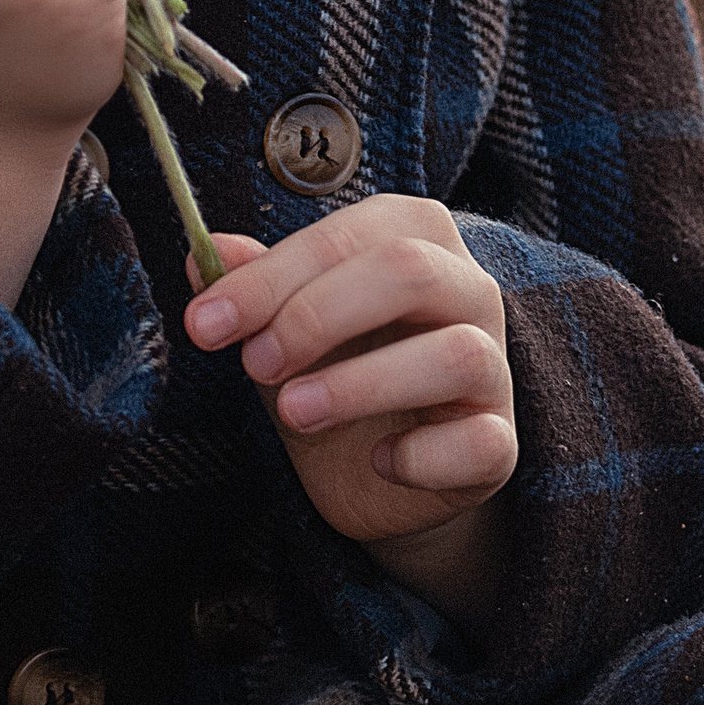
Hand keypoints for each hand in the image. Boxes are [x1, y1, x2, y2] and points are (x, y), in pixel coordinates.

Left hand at [182, 198, 515, 619]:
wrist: (380, 469)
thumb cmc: (335, 371)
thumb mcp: (283, 327)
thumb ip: (254, 287)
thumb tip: (203, 253)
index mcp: (414, 237)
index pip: (347, 236)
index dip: (272, 276)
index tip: (205, 323)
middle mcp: (468, 289)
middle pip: (408, 271)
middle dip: (317, 315)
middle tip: (253, 364)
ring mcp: (493, 366)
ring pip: (454, 354)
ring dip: (362, 383)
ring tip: (293, 413)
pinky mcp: (500, 443)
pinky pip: (482, 443)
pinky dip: (424, 457)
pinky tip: (379, 462)